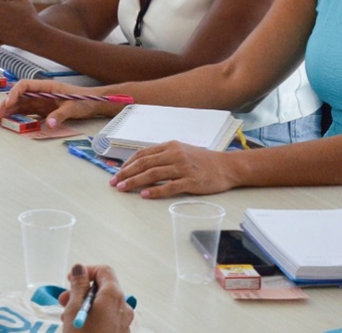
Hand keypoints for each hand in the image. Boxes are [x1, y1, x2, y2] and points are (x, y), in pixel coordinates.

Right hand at [0, 79, 110, 125]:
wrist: (94, 103)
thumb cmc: (85, 100)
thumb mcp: (73, 107)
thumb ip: (60, 114)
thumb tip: (49, 124)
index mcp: (47, 86)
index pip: (25, 86)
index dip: (15, 93)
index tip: (9, 102)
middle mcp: (41, 92)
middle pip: (19, 96)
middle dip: (7, 104)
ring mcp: (41, 101)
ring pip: (21, 104)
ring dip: (10, 111)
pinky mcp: (43, 109)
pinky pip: (28, 112)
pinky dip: (18, 117)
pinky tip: (11, 122)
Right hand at [59, 264, 133, 332]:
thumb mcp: (74, 308)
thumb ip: (78, 285)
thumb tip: (80, 268)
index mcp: (113, 296)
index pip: (104, 271)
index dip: (86, 271)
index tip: (70, 281)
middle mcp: (123, 307)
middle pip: (104, 288)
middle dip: (82, 291)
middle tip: (63, 301)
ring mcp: (124, 323)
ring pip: (104, 305)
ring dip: (85, 305)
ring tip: (67, 318)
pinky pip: (107, 318)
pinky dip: (93, 317)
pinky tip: (79, 328)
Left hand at [108, 142, 235, 198]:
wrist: (227, 166)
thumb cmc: (203, 160)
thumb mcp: (181, 151)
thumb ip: (163, 155)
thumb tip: (141, 165)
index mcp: (170, 146)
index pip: (143, 154)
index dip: (128, 164)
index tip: (117, 173)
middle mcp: (175, 154)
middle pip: (144, 163)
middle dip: (126, 173)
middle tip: (114, 182)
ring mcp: (183, 167)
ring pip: (153, 174)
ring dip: (135, 181)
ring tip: (123, 188)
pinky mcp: (191, 181)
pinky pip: (169, 186)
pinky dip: (155, 191)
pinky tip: (144, 195)